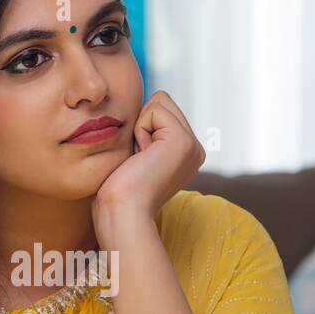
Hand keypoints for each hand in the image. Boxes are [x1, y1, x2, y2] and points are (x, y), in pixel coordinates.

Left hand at [93, 90, 204, 231]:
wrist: (122, 212)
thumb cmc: (119, 189)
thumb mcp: (137, 154)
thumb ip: (147, 131)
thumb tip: (144, 105)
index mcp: (186, 152)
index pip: (161, 109)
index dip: (140, 127)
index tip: (138, 160)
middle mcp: (195, 148)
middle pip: (162, 101)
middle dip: (141, 124)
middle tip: (139, 159)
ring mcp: (193, 145)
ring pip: (159, 101)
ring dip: (140, 127)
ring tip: (141, 158)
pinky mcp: (183, 141)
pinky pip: (154, 110)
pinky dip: (140, 130)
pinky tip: (142, 157)